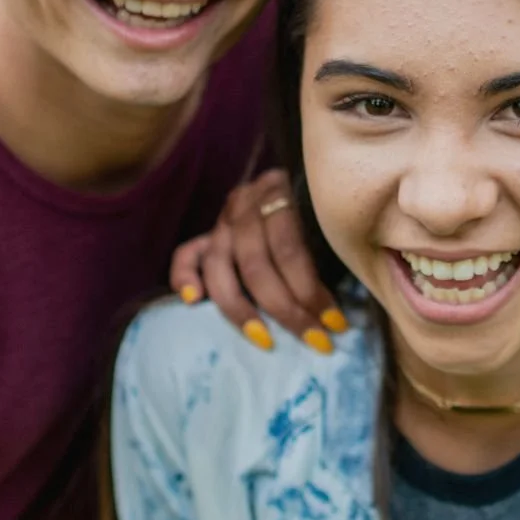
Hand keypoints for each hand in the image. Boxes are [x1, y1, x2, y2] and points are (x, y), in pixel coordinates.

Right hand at [169, 169, 347, 353]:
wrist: (284, 179)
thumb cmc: (309, 204)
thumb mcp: (319, 216)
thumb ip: (317, 255)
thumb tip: (335, 314)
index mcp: (276, 194)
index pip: (290, 251)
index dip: (311, 292)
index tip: (334, 325)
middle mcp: (242, 207)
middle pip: (255, 265)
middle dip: (286, 310)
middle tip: (313, 340)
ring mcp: (219, 222)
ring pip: (219, 267)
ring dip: (241, 310)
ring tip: (264, 339)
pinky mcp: (203, 237)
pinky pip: (185, 255)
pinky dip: (184, 278)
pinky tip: (193, 301)